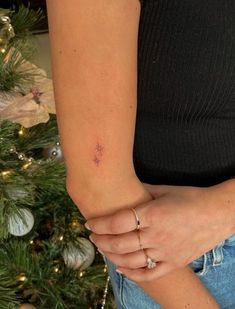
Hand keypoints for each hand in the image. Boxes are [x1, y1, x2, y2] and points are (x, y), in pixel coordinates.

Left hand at [86, 182, 234, 281]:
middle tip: (92, 236)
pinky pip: (149, 274)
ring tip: (103, 249)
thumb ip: (141, 192)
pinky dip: (133, 274)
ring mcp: (165, 252)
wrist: (217, 213)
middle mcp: (156, 236)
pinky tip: (121, 268)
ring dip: (112, 256)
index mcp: (152, 215)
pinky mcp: (174, 263)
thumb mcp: (164, 190)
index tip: (89, 223)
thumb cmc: (191, 197)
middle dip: (101, 240)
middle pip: (120, 243)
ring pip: (130, 260)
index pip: (117, 223)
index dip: (99, 224)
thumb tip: (123, 190)